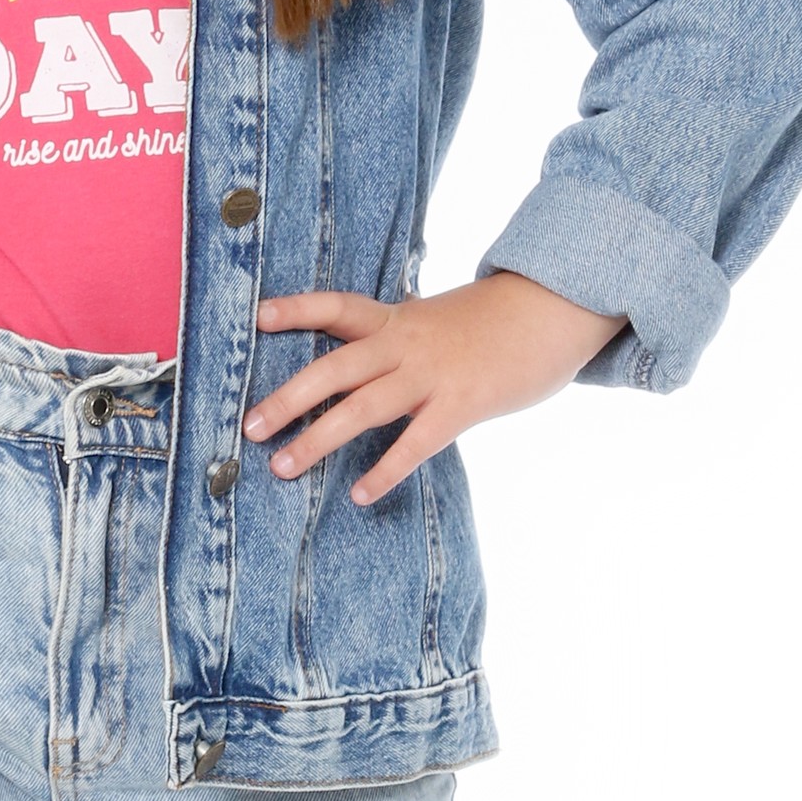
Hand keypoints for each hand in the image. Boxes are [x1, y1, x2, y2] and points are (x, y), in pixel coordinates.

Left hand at [244, 271, 622, 504]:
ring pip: (364, 407)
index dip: (298, 309)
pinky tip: (359, 494)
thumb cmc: (489, 326)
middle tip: (250, 427)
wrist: (551, 312)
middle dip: (289, 397)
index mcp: (396, 319)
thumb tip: (355, 373)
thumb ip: (394, 343)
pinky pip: (415, 443)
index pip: (338, 307)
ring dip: (318, 439)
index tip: (257, 317)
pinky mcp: (461, 405)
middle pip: (336, 367)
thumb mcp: (434, 321)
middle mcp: (406, 343)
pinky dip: (385, 470)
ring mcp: (432, 375)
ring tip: (283, 468)